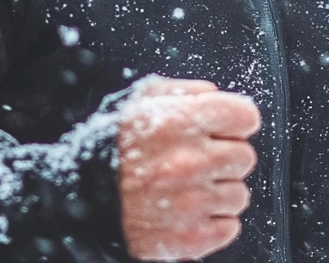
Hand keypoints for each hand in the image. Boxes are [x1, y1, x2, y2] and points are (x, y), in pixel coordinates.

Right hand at [117, 76, 260, 260]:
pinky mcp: (190, 237)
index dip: (236, 120)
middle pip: (246, 156)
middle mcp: (190, 161)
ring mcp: (192, 203)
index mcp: (180, 122)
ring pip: (239, 194)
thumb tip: (216, 96)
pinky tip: (190, 209)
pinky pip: (229, 227)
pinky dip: (214, 220)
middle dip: (226, 155)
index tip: (226, 127)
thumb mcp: (142, 100)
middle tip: (202, 158)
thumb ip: (185, 91)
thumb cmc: (112, 144)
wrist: (82, 196)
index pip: (245, 116)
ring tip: (190, 186)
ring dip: (220, 190)